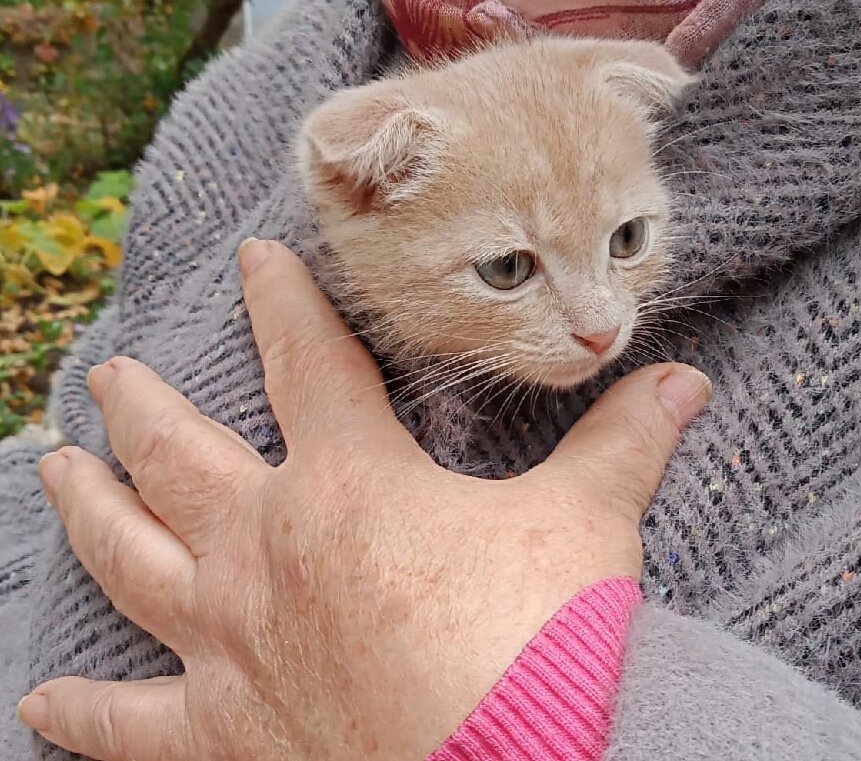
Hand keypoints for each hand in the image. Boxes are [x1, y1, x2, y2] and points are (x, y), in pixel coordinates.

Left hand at [19, 239, 709, 760]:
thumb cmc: (543, 638)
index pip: (303, 359)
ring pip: (130, 558)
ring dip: (88, 510)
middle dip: (140, 407)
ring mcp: (232, 642)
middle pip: (178, 454)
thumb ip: (625, 440)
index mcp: (347, 483)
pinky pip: (130, 724)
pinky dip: (85, 710)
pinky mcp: (225, 734)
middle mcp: (266, 549)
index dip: (279, 299)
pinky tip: (41, 699)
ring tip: (54, 470)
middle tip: (107, 376)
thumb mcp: (587, 522)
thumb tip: (685, 381)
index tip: (253, 258)